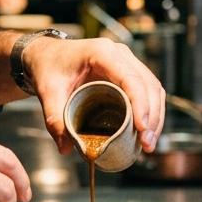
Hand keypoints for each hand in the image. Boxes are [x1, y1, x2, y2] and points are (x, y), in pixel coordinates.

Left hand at [23, 36, 164, 154]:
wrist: (46, 55)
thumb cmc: (48, 67)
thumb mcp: (47, 91)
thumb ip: (55, 119)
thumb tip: (66, 148)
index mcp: (102, 53)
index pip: (131, 79)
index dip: (140, 104)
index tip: (141, 129)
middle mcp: (120, 54)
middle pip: (148, 85)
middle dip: (152, 116)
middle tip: (147, 144)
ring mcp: (126, 61)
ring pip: (153, 88)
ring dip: (155, 116)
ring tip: (149, 143)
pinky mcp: (128, 72)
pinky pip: (147, 90)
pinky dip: (151, 111)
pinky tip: (146, 132)